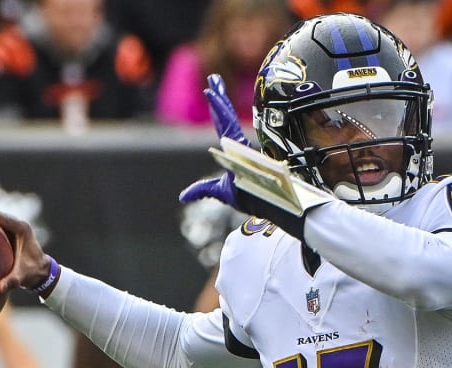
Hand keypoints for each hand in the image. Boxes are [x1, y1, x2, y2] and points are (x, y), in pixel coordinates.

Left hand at [179, 75, 247, 210]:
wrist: (268, 206)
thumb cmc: (251, 199)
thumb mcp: (222, 193)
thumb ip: (203, 190)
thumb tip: (183, 196)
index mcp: (234, 152)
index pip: (223, 126)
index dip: (218, 108)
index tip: (213, 90)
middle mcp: (239, 146)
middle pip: (225, 118)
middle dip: (219, 97)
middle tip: (213, 78)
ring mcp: (242, 146)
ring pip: (227, 119)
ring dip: (218, 101)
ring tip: (210, 85)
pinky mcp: (244, 147)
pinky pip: (231, 126)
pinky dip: (222, 111)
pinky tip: (215, 99)